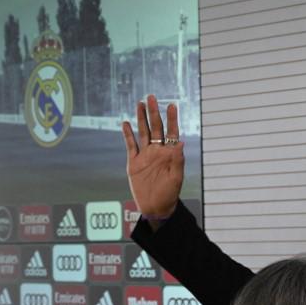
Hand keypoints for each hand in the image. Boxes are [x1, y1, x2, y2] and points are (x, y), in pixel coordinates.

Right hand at [122, 94, 183, 221]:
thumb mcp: (176, 179)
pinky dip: (128, 134)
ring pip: (143, 132)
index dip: (172, 119)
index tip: (172, 105)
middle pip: (156, 128)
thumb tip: (180, 143)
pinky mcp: (134, 162)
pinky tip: (126, 123)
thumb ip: (177, 161)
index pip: (171, 132)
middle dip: (154, 112)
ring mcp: (145, 155)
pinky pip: (130, 145)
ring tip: (140, 104)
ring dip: (141, 119)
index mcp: (170, 154)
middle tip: (151, 97)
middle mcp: (157, 151)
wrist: (155, 207)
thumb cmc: (169, 194)